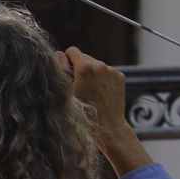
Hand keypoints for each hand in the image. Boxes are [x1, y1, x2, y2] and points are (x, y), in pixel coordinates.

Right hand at [61, 46, 152, 174]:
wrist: (108, 127)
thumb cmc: (83, 113)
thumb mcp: (66, 92)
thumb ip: (61, 70)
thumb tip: (59, 54)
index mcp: (85, 67)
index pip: (72, 51)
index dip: (67, 62)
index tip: (68, 76)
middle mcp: (100, 65)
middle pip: (84, 57)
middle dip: (80, 68)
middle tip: (79, 87)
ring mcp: (112, 71)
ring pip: (96, 65)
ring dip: (92, 74)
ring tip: (90, 92)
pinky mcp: (120, 77)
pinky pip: (106, 72)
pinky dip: (102, 79)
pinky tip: (100, 93)